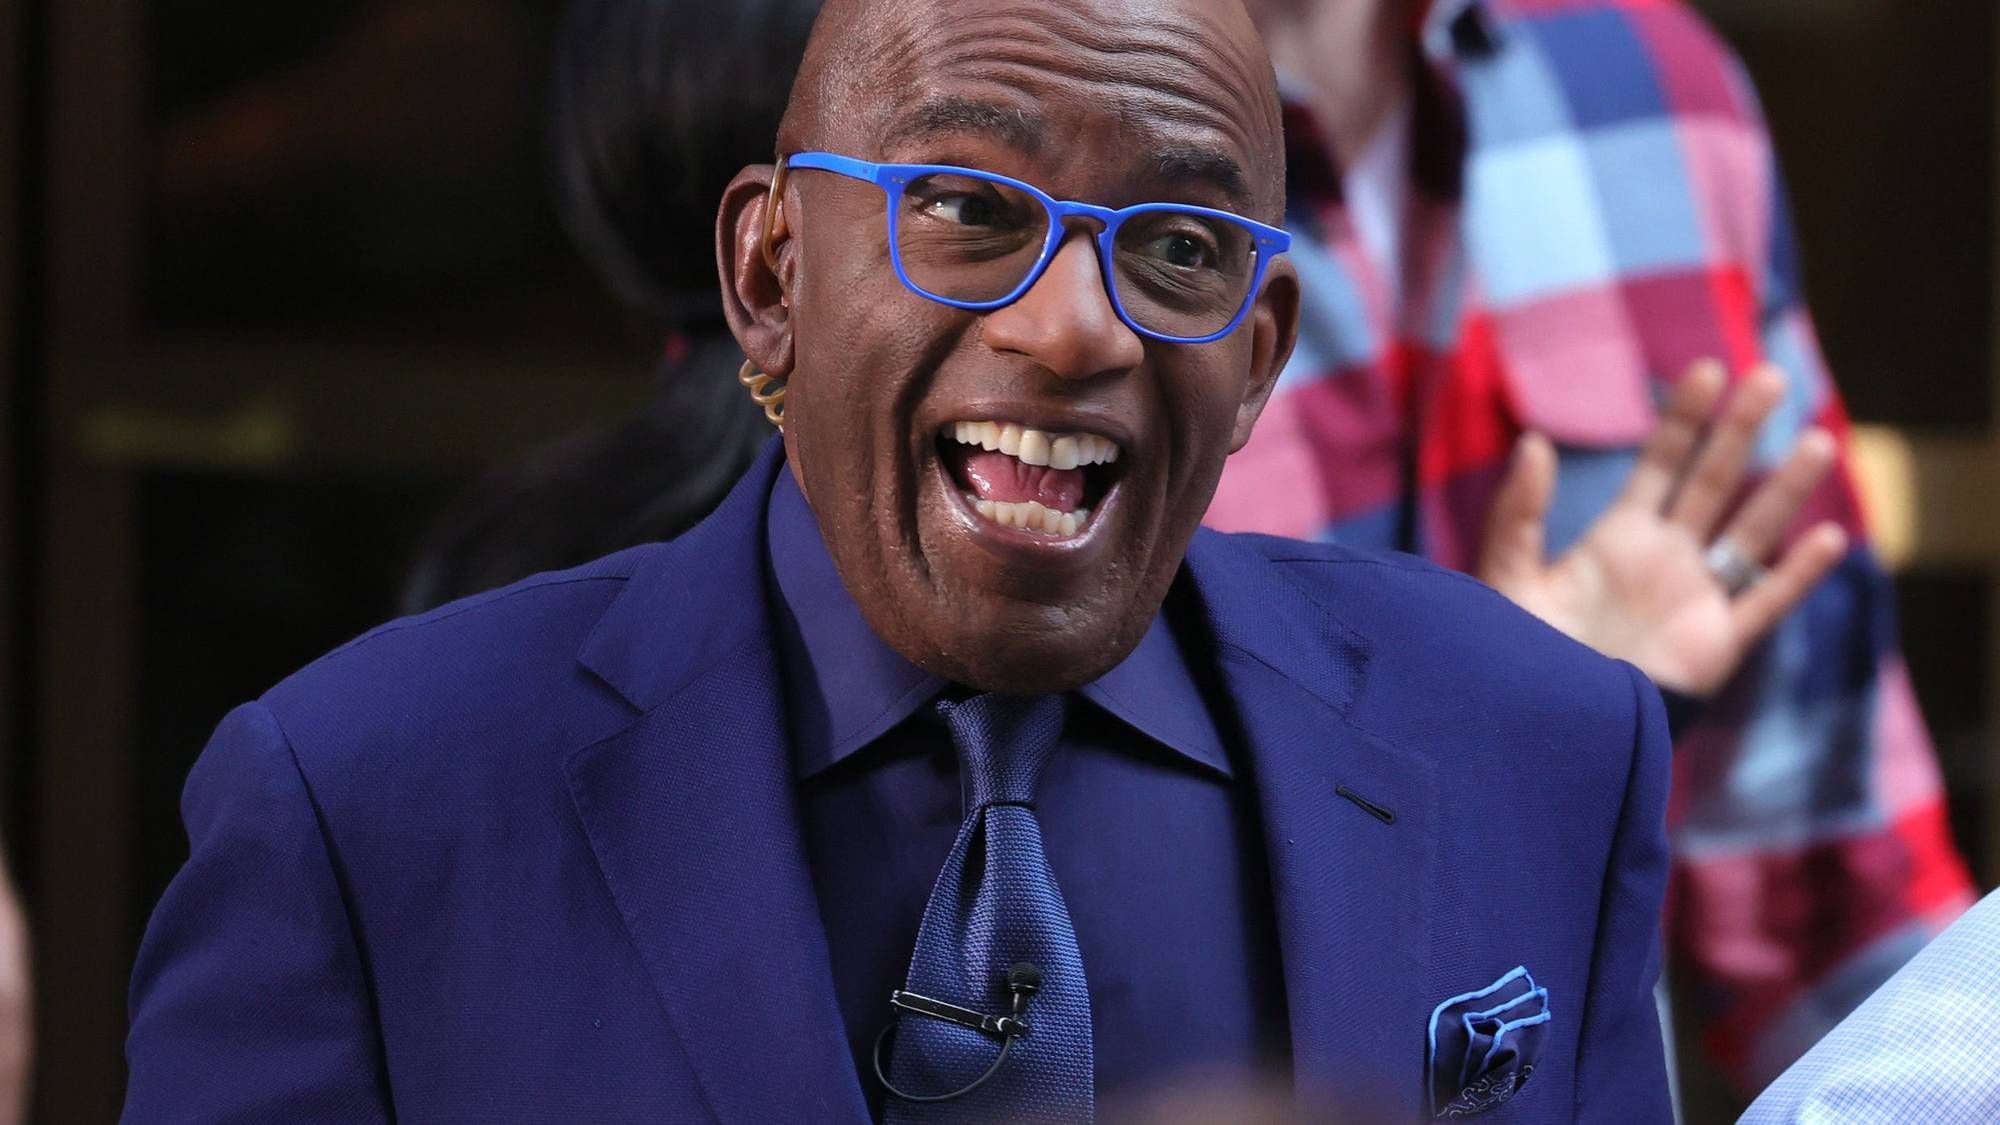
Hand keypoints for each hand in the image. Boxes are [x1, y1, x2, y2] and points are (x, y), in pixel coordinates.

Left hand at [1478, 360, 1848, 696]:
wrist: (1544, 725)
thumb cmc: (1517, 656)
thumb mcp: (1508, 577)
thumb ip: (1518, 513)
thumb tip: (1533, 440)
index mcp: (1618, 540)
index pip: (1660, 465)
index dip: (1683, 420)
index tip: (1707, 370)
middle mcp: (1664, 560)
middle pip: (1714, 482)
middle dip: (1741, 431)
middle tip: (1771, 376)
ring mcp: (1695, 599)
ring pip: (1752, 532)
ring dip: (1785, 489)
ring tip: (1820, 440)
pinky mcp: (1716, 644)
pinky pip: (1765, 602)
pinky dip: (1798, 573)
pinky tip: (1831, 537)